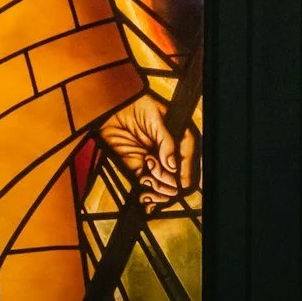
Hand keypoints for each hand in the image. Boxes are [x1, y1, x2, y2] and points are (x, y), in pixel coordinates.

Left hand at [97, 92, 199, 208]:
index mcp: (181, 139)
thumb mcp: (156, 118)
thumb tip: (173, 167)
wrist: (112, 105)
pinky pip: (147, 186)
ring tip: (146, 179)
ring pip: (164, 187)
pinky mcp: (140, 167)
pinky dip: (147, 193)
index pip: (189, 163)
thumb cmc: (137, 104)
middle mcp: (171, 154)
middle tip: (154, 175)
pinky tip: (144, 196)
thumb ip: (166, 142)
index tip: (175, 183)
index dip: (183, 176)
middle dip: (168, 184)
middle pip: (178, 180)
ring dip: (157, 189)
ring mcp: (156, 162)